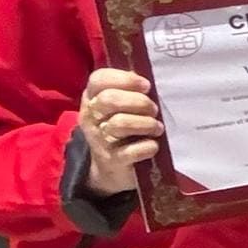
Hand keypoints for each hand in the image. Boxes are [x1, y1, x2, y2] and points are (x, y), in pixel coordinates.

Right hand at [77, 68, 162, 195]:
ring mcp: (98, 139)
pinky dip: (148, 147)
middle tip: (153, 110)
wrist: (111, 168)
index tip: (146, 86)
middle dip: (139, 102)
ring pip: (120, 123)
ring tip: (156, 128)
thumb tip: (144, 82)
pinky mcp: (112, 160)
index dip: (125, 79)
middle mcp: (90, 117)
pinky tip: (152, 146)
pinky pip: (131, 150)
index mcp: (92, 98)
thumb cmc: (122, 130)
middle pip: (110, 99)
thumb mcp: (121, 107)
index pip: (99, 79)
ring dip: (146, 124)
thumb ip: (130, 92)